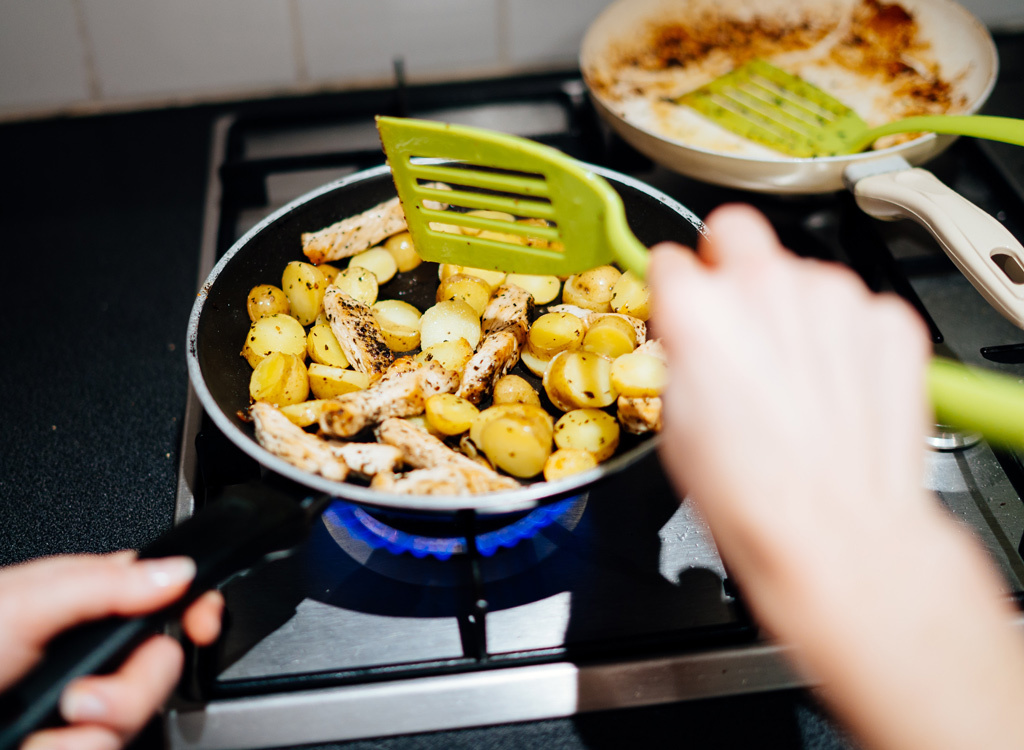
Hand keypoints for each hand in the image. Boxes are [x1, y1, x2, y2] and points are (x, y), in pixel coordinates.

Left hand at [0, 552, 223, 749]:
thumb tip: (179, 571)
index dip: (196, 608)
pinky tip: (38, 741)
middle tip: (80, 696)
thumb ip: (104, 583)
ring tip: (50, 724)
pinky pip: (106, 747)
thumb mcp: (24, 604)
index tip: (202, 628)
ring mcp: (86, 700)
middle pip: (163, 663)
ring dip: (92, 729)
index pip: (167, 592)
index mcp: (87, 599)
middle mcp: (94, 649)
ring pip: (139, 714)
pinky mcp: (74, 739)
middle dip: (130, 688)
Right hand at [648, 204, 1023, 749]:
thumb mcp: (676, 419)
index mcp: (699, 309)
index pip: (672, 257)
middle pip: (737, 231)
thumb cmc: (751, 493)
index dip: (673, 284)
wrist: (835, 531)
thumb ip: (684, 351)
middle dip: (728, 260)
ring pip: (802, 273)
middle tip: (733, 310)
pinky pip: (855, 310)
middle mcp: (767, 286)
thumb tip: (694, 337)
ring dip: (793, 309)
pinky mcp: (887, 321)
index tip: (681, 299)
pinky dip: (844, 338)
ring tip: (794, 377)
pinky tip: (834, 388)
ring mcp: (835, 298)